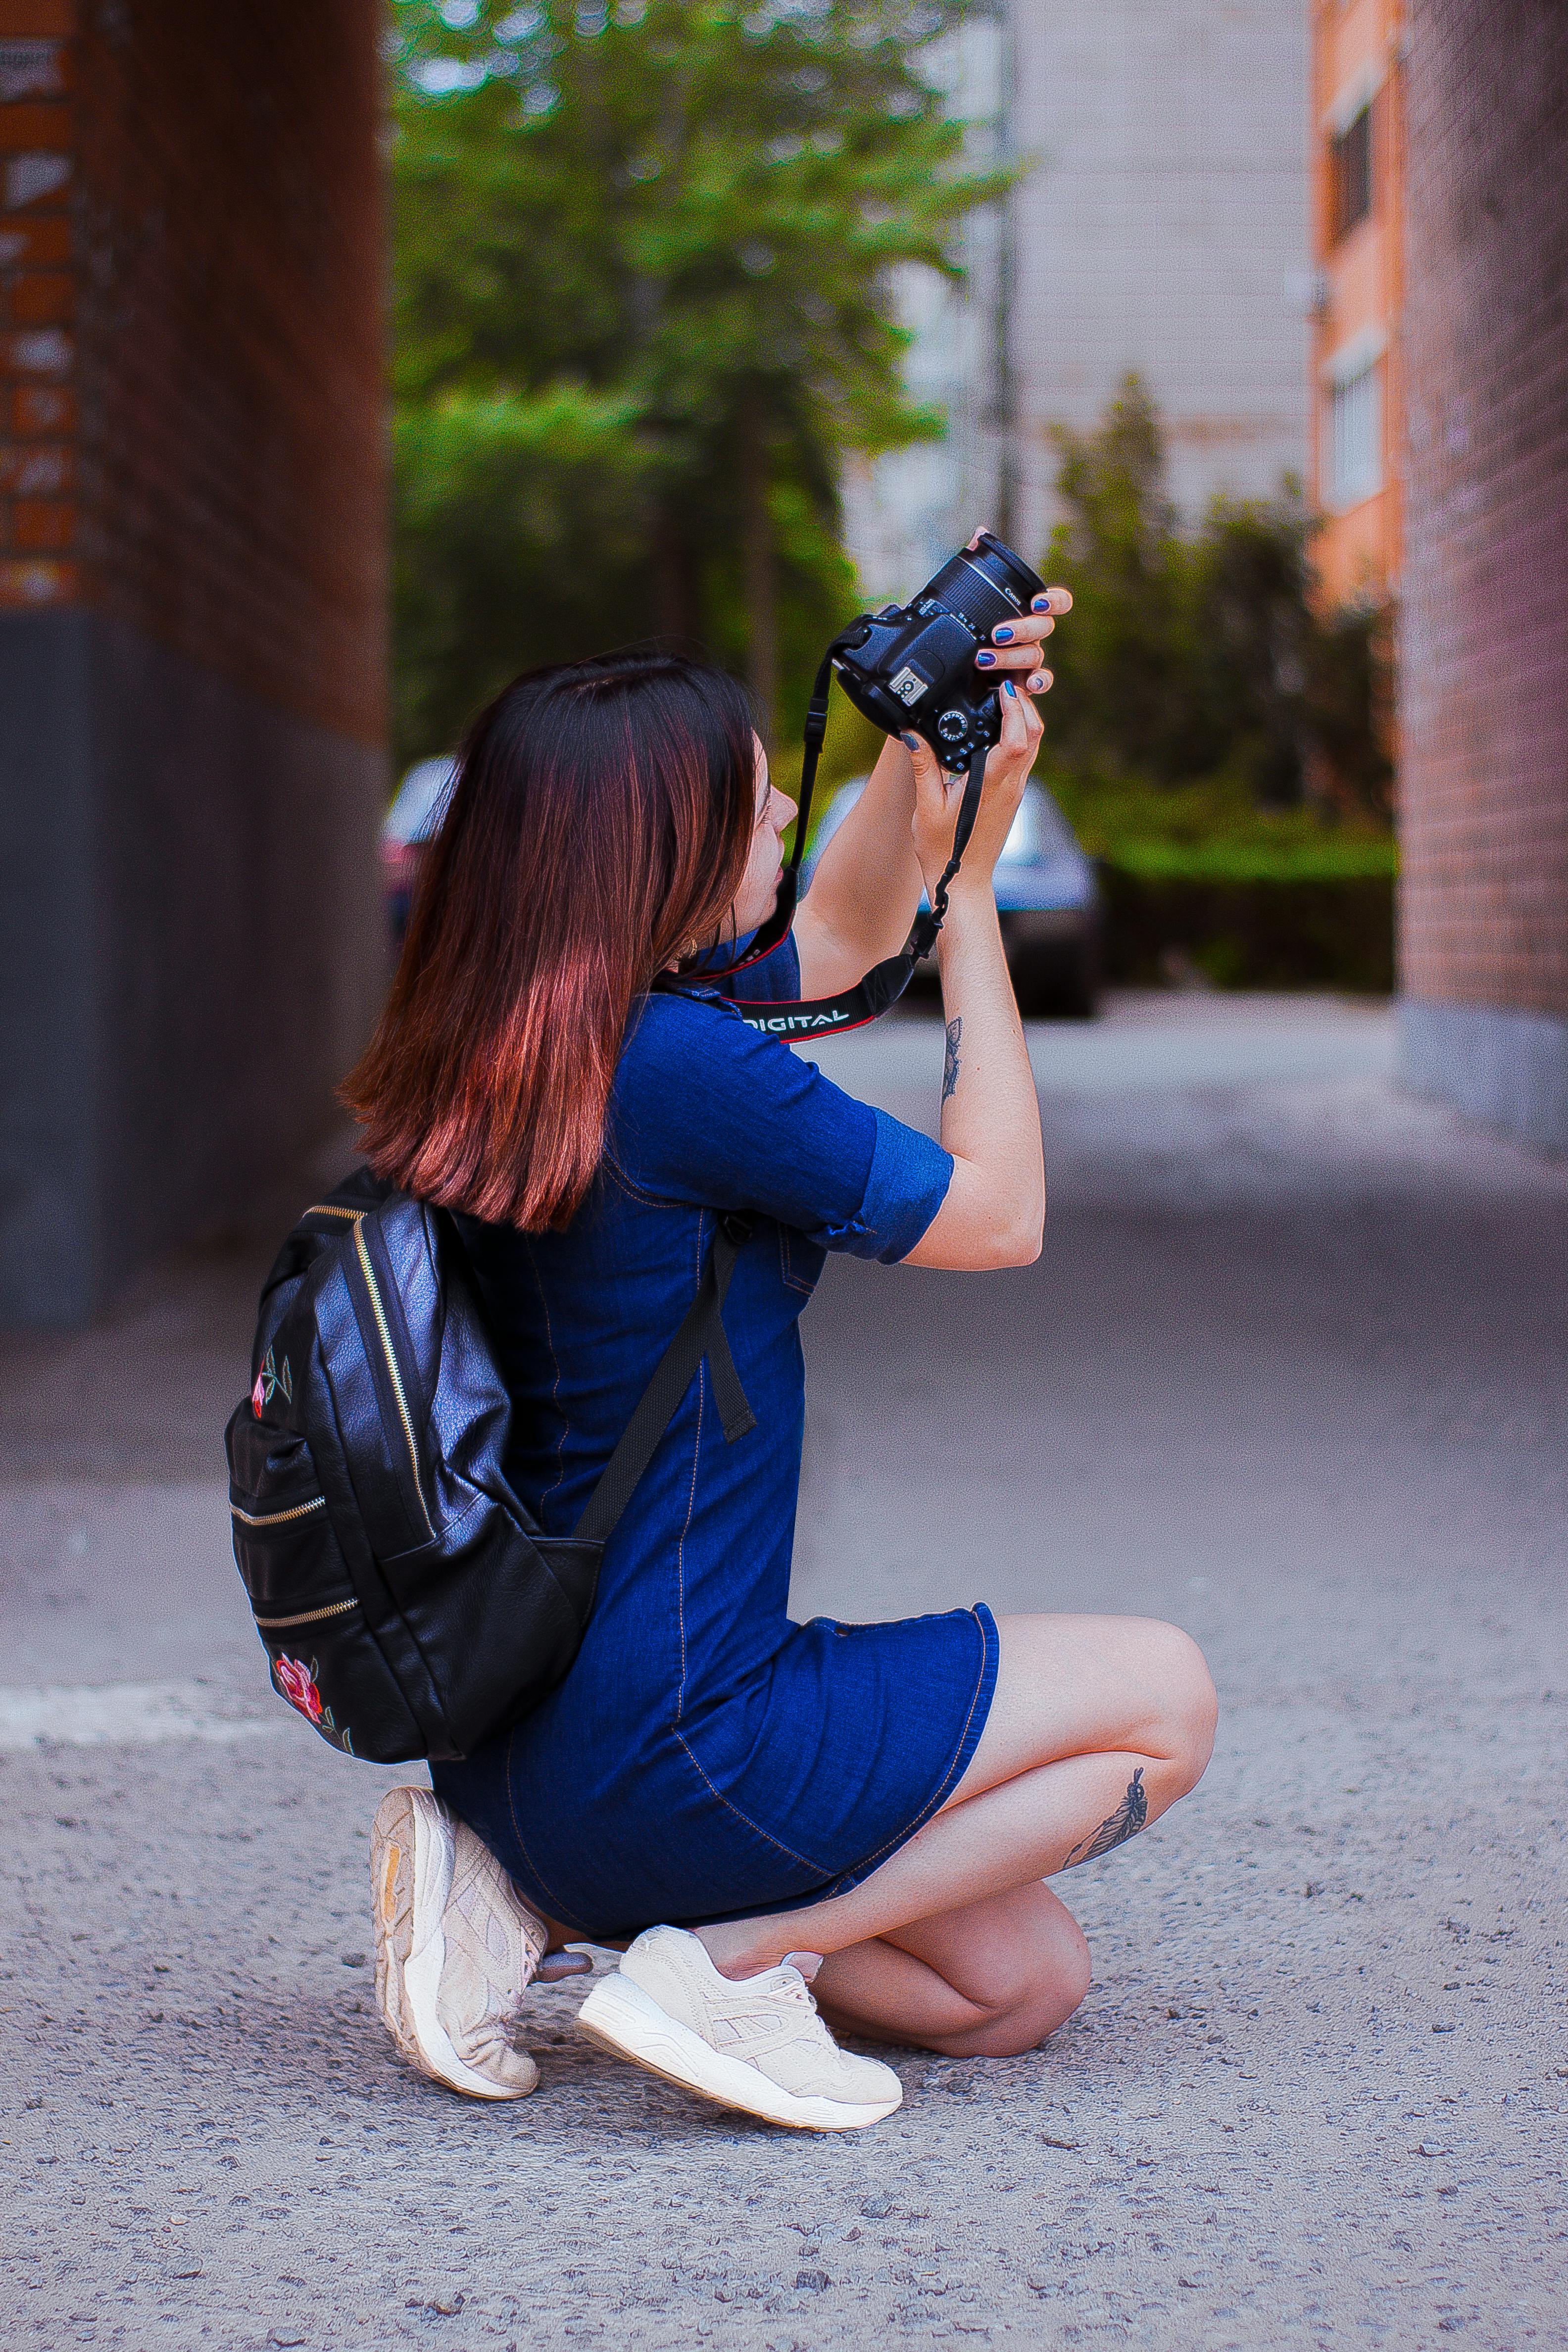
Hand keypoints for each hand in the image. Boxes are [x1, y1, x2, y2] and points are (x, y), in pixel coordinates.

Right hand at [905, 672, 1047, 902]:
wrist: (965, 883)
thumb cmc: (945, 852)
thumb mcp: (926, 808)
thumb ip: (923, 767)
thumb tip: (912, 733)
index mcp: (993, 784)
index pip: (1018, 738)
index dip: (1015, 707)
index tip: (1000, 686)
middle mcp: (1011, 784)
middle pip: (1034, 733)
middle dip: (1023, 702)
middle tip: (1003, 680)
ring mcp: (1016, 789)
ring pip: (1034, 743)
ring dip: (1024, 716)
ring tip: (1002, 695)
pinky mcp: (1013, 794)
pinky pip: (1025, 755)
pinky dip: (1019, 733)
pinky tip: (998, 725)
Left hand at [965, 527, 1070, 705]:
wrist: (961, 663)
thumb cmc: (976, 627)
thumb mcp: (972, 596)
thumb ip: (979, 564)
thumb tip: (980, 532)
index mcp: (1030, 613)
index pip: (1057, 602)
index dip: (1053, 601)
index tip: (1035, 601)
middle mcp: (1035, 636)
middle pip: (1042, 629)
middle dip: (1021, 629)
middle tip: (997, 634)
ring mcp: (1031, 659)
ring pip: (1034, 656)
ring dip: (1012, 657)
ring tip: (985, 658)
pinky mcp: (1024, 680)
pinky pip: (1040, 683)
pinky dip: (1038, 684)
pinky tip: (1028, 686)